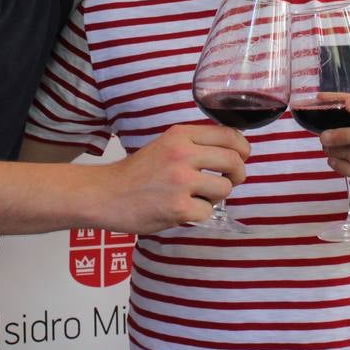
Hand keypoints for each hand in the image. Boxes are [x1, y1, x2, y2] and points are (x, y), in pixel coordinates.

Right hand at [101, 123, 249, 232]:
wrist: (107, 194)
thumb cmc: (137, 172)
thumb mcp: (165, 145)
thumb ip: (194, 145)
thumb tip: (232, 153)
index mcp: (180, 135)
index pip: (229, 135)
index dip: (242, 148)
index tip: (242, 157)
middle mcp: (182, 154)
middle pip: (233, 161)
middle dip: (238, 173)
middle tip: (230, 180)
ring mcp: (181, 181)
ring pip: (225, 188)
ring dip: (216, 196)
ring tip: (198, 196)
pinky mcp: (179, 207)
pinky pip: (208, 211)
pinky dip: (199, 213)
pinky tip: (182, 209)